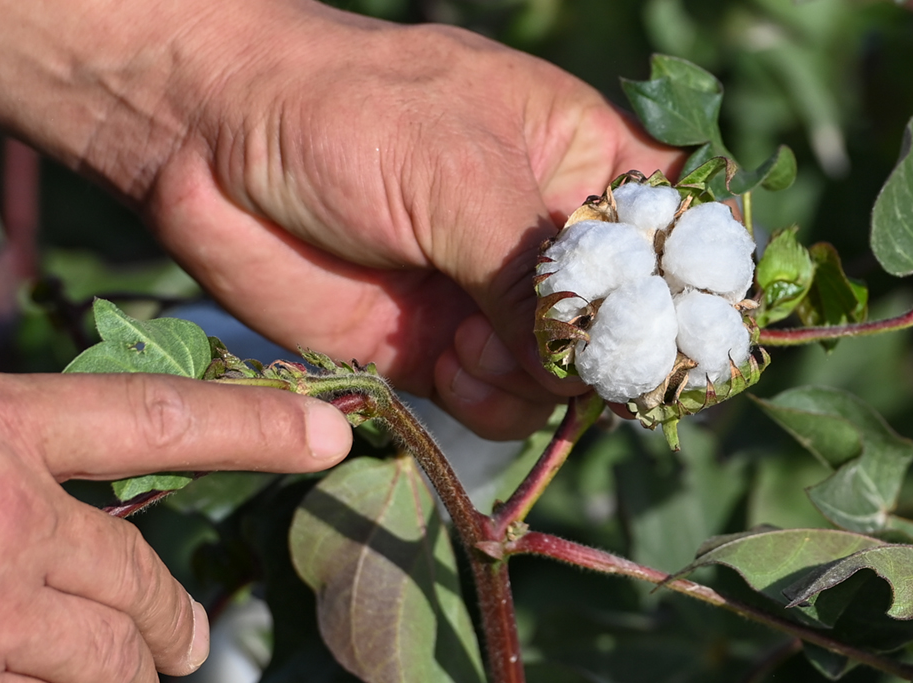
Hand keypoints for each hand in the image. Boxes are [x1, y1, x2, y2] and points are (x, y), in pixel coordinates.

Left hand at [0, 0, 681, 439]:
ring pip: (569, 376)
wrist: (214, 144)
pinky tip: (450, 362)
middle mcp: (551, 238)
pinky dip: (491, 400)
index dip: (697, 284)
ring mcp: (499, 299)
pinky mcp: (445, 348)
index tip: (692, 330)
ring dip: (540, 379)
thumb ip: (535, 268)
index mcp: (582, 162)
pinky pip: (505, 402)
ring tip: (477, 340)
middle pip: (633, 321)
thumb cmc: (346, 114)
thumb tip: (590, 363)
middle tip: (582, 355)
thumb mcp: (456, 169)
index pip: (680, 232)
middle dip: (613, 348)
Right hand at [0, 371, 350, 680]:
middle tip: (191, 641)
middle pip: (143, 579)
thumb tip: (92, 461)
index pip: (164, 422)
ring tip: (142, 673)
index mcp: (4, 428)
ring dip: (130, 669)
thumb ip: (24, 443)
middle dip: (173, 619)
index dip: (256, 428)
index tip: (329, 434)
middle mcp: (9, 518)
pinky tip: (29, 673)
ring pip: (110, 656)